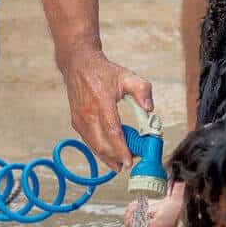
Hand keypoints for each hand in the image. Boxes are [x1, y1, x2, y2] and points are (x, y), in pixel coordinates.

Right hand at [64, 49, 153, 170]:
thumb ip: (142, 90)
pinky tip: (108, 154)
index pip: (112, 131)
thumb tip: (150, 109)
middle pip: (101, 144)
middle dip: (116, 158)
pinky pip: (88, 141)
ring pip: (93, 146)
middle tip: (129, 162)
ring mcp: (79, 118)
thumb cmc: (103, 71)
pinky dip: (98, 150)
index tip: (130, 161)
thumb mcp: (127, 76)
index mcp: (102, 101)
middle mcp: (88, 112)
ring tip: (120, 163)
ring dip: (107, 157)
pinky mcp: (76, 122)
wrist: (78, 64)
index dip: (121, 149)